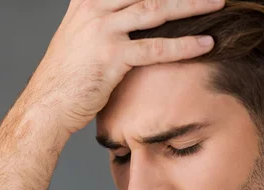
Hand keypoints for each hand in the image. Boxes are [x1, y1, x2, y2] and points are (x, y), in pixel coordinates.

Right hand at [19, 0, 223, 135]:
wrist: (46, 104)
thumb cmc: (65, 76)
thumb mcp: (77, 35)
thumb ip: (101, 19)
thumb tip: (129, 16)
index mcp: (86, 0)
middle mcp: (93, 8)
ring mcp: (102, 30)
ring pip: (155, 9)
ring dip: (191, 5)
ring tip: (217, 3)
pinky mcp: (111, 56)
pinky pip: (156, 48)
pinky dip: (184, 45)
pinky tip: (206, 43)